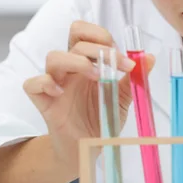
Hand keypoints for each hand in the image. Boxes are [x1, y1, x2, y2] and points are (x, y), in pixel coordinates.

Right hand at [23, 21, 155, 173]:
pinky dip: (44, 83)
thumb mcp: (122, 99)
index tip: (123, 58)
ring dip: (76, 61)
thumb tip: (150, 58)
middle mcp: (71, 69)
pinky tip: (61, 92)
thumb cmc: (101, 119)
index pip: (85, 32)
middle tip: (115, 65)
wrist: (87, 149)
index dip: (102, 36)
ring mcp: (55, 84)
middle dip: (97, 48)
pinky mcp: (44, 102)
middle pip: (73, 40)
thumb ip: (132, 79)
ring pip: (53, 56)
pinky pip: (32, 84)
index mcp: (88, 62)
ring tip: (96, 76)